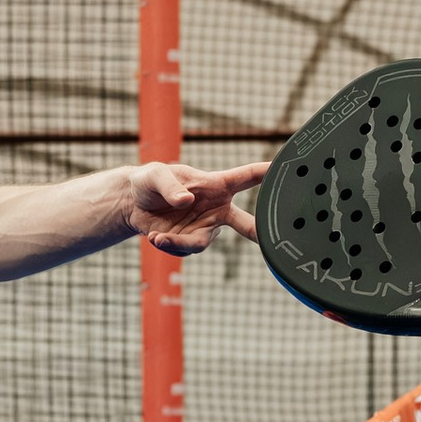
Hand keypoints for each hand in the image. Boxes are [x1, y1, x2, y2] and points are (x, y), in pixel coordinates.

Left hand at [128, 158, 267, 256]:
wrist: (132, 204)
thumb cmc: (150, 181)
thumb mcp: (156, 176)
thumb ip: (171, 187)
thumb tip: (186, 202)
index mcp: (216, 185)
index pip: (248, 177)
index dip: (269, 174)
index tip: (287, 171)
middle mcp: (217, 209)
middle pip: (246, 223)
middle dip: (259, 233)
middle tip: (272, 241)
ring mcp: (204, 228)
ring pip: (201, 244)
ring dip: (179, 243)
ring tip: (158, 238)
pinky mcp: (189, 242)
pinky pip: (184, 250)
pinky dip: (168, 246)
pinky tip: (155, 237)